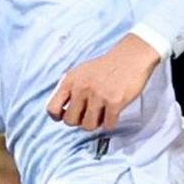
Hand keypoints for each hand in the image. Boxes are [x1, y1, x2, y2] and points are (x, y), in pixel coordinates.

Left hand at [47, 35, 162, 131]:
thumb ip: (70, 89)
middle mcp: (81, 88)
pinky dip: (111, 122)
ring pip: (88, 126)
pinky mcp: (115, 102)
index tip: (67, 114)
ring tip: (102, 114)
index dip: (58, 116)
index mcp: (70, 81)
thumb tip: (62, 112)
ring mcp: (98, 96)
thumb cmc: (107, 66)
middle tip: (88, 114)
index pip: (52, 108)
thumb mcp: (81, 72)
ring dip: (96, 123)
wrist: (131, 57)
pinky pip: (108, 124)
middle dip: (79, 121)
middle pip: (70, 121)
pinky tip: (113, 113)